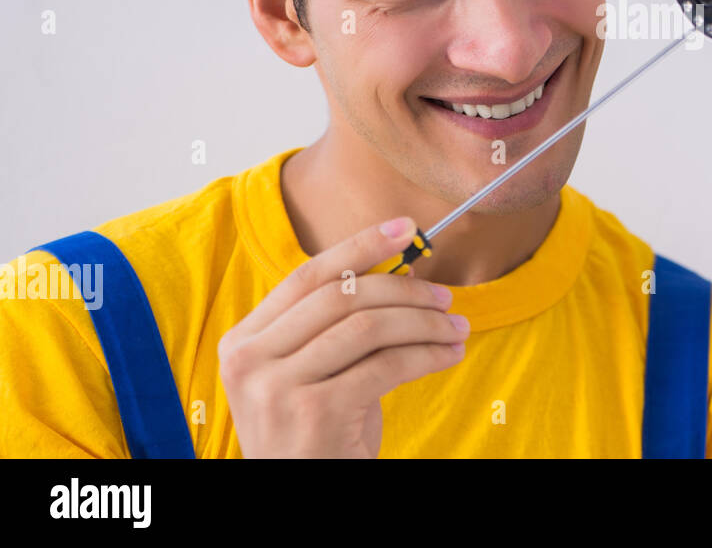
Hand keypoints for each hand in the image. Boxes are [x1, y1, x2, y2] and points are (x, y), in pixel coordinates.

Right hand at [218, 217, 468, 457]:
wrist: (301, 496)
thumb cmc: (317, 434)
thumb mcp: (317, 372)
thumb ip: (343, 324)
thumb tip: (403, 269)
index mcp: (242, 341)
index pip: (307, 277)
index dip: (359, 246)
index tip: (406, 228)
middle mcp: (249, 361)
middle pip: (341, 297)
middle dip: (404, 289)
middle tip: (446, 295)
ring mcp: (277, 388)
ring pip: (368, 327)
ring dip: (424, 322)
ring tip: (456, 327)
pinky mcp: (314, 414)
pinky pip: (386, 366)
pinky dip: (428, 355)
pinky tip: (450, 356)